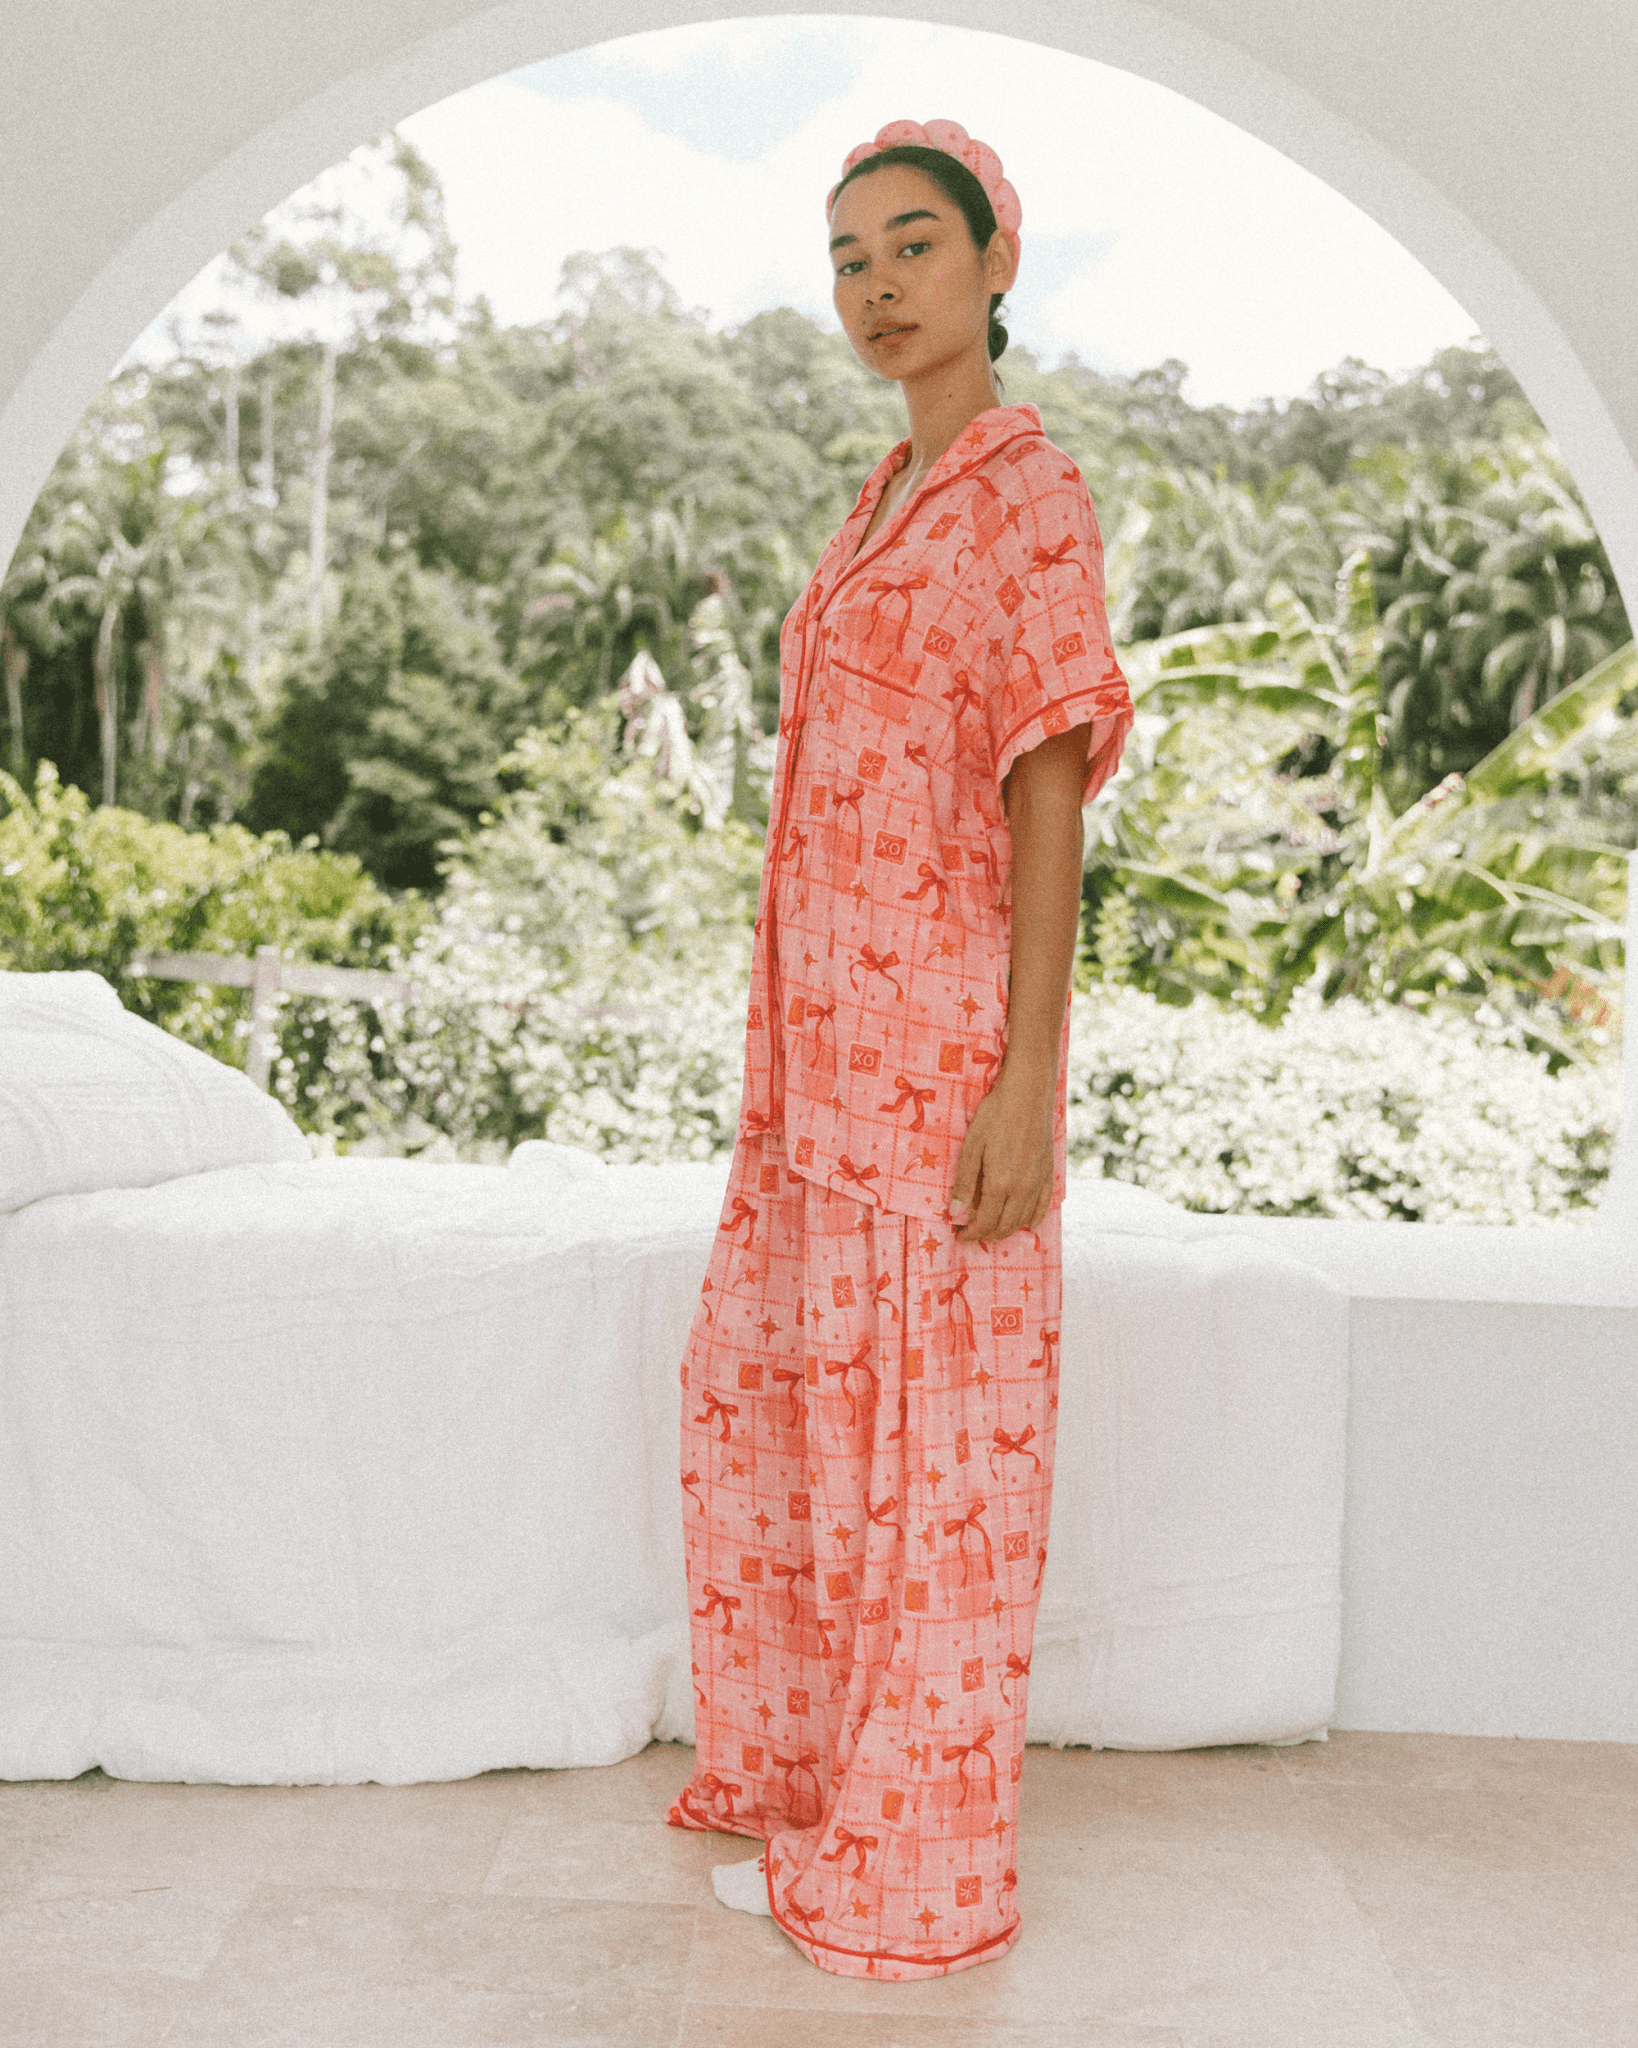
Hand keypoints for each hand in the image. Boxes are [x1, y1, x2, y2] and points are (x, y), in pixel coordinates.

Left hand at [948, 1073, 1054, 1242]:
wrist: (1028, 1093)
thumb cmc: (995, 1115)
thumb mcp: (972, 1146)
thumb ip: (965, 1182)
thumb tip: (955, 1212)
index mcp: (1000, 1183)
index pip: (985, 1222)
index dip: (970, 1233)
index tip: (959, 1234)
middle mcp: (1023, 1188)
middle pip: (1005, 1226)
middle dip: (986, 1235)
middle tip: (971, 1233)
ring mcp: (1039, 1182)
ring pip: (1023, 1219)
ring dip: (1006, 1230)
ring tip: (990, 1228)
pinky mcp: (1049, 1173)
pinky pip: (1043, 1205)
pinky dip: (1033, 1219)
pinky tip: (1027, 1225)